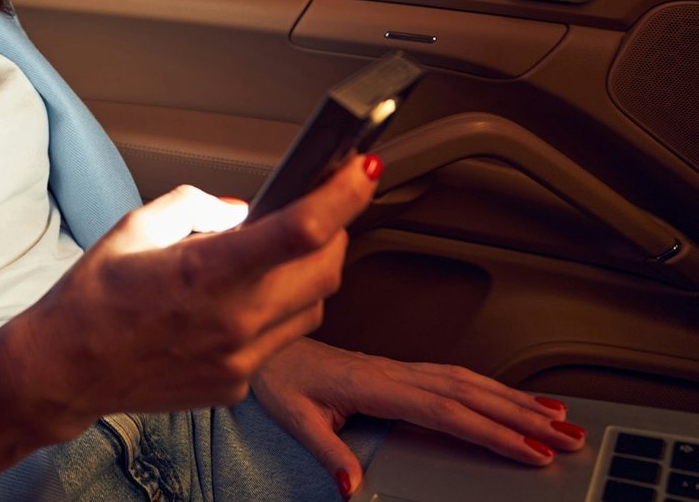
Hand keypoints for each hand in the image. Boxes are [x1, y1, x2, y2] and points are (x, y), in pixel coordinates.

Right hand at [10, 154, 381, 440]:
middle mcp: (232, 321)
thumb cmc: (91, 300)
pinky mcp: (237, 386)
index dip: (342, 197)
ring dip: (308, 274)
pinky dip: (275, 311)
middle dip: (334, 231)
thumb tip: (240, 211)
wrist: (64, 371)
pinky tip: (240, 300)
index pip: (300, 231)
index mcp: (204, 272)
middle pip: (325, 270)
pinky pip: (280, 340)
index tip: (361, 172)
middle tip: (318, 209)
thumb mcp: (132, 228)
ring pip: (312, 308)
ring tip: (273, 257)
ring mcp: (238, 360)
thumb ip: (194, 207)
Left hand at [251, 339, 587, 497]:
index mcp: (375, 385)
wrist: (268, 349)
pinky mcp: (400, 371)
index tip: (531, 451)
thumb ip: (328, 452)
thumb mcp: (295, 419)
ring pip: (470, 382)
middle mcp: (395, 373)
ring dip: (516, 400)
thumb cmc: (280, 379)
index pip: (446, 412)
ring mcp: (400, 369)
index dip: (492, 432)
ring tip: (560, 419)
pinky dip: (491, 387)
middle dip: (523, 417)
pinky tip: (513, 398)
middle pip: (471, 395)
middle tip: (569, 439)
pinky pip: (455, 377)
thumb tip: (351, 487)